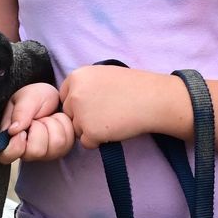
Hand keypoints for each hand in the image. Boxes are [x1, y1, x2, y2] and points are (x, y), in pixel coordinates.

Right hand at [0, 80, 75, 163]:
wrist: (53, 96)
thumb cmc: (35, 97)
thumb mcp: (25, 97)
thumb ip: (19, 112)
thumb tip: (13, 130)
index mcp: (10, 140)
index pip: (6, 156)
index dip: (16, 146)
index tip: (22, 130)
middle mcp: (26, 151)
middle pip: (36, 151)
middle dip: (39, 128)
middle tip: (37, 118)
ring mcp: (45, 153)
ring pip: (55, 145)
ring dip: (53, 125)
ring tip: (47, 118)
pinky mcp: (61, 150)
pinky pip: (67, 141)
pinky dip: (64, 126)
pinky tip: (56, 121)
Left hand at [58, 66, 181, 150]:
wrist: (152, 99)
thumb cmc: (133, 86)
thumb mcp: (103, 74)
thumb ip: (85, 85)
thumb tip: (72, 100)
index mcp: (77, 76)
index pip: (65, 97)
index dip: (80, 104)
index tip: (96, 105)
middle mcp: (74, 94)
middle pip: (69, 115)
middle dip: (84, 118)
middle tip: (107, 113)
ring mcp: (81, 113)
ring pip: (77, 130)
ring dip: (91, 130)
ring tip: (113, 119)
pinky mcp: (90, 131)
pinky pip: (87, 143)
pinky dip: (99, 141)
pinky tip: (114, 129)